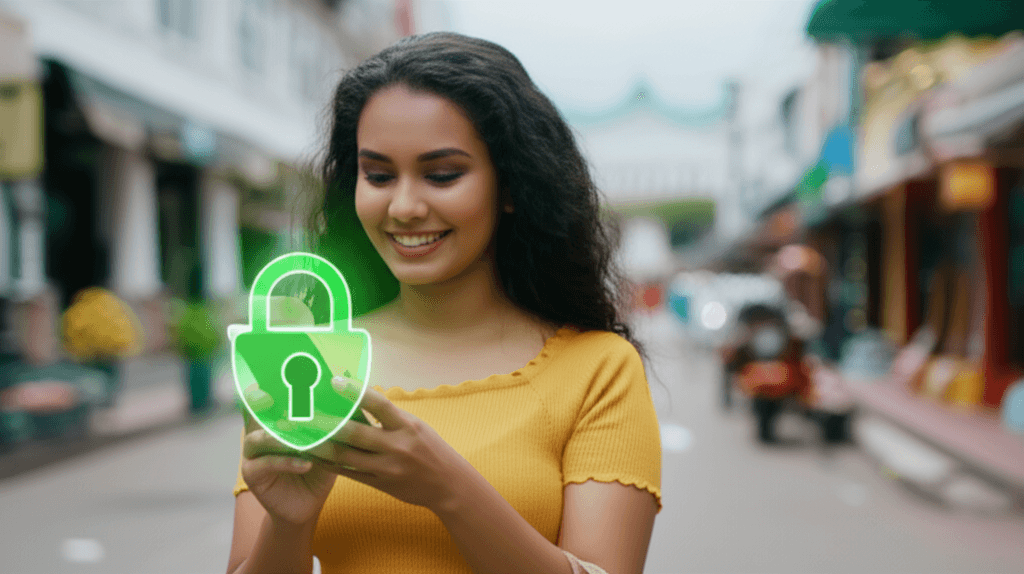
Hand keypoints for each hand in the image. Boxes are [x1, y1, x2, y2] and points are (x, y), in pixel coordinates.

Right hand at [239, 384, 337, 526]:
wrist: (307, 503)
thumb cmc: (321, 467)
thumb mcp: (331, 440)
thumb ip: (338, 418)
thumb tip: (357, 391)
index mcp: (275, 416)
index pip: (270, 392)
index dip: (275, 380)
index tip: (291, 370)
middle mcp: (258, 429)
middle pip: (257, 410)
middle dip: (271, 402)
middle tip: (289, 398)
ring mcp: (251, 452)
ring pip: (260, 437)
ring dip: (283, 436)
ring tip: (304, 438)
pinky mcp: (252, 473)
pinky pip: (267, 463)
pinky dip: (288, 462)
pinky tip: (307, 463)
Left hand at [303, 376, 468, 511]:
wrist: (447, 484)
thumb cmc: (429, 448)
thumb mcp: (414, 426)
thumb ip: (388, 415)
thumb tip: (359, 394)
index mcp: (406, 426)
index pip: (379, 404)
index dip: (355, 392)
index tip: (334, 380)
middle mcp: (396, 447)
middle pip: (355, 433)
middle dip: (327, 423)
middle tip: (304, 412)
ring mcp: (386, 468)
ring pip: (345, 456)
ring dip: (320, 445)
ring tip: (300, 434)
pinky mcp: (379, 484)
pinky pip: (348, 473)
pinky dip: (328, 463)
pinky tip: (312, 455)